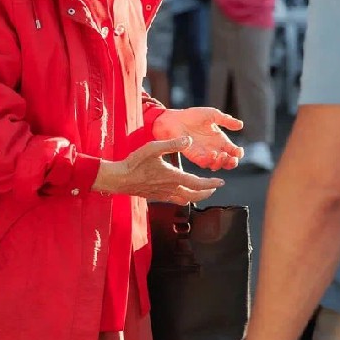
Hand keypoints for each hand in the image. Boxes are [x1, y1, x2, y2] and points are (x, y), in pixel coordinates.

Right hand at [91, 136, 224, 202]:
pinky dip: (183, 198)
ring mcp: (163, 194)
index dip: (211, 184)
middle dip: (206, 192)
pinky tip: (182, 192)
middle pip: (194, 196)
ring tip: (202, 191)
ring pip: (185, 200)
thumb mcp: (153, 148)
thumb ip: (172, 144)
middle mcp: (170, 188)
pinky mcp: (156, 196)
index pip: (197, 184)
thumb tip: (189, 140)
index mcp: (172, 177)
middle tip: (215, 188)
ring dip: (196, 196)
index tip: (221, 182)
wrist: (118, 179)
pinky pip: (174, 200)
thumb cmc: (134, 163)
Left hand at [153, 107, 243, 170]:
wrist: (175, 119)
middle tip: (233, 158)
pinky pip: (204, 164)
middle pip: (227, 162)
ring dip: (222, 163)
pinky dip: (210, 161)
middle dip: (232, 163)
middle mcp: (214, 149)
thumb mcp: (213, 115)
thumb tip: (241, 125)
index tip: (239, 151)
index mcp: (220, 140)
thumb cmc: (193, 116)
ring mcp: (204, 154)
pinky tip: (212, 154)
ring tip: (222, 155)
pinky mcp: (195, 157)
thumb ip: (226, 120)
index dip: (238, 153)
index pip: (233, 151)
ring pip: (217, 166)